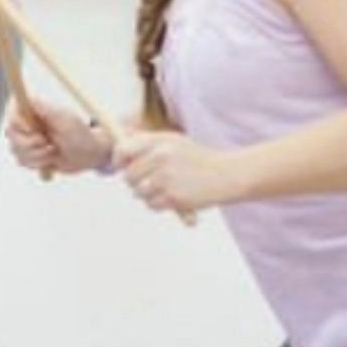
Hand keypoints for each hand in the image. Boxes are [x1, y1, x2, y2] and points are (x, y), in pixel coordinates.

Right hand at [5, 98, 108, 175]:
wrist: (89, 155)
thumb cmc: (80, 134)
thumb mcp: (65, 119)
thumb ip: (45, 108)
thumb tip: (28, 97)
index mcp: (35, 112)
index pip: (12, 112)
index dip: (18, 122)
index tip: (31, 129)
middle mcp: (28, 124)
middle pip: (11, 133)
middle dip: (29, 142)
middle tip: (48, 143)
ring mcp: (27, 140)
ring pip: (15, 150)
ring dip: (37, 154)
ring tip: (54, 150)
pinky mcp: (30, 155)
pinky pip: (22, 161)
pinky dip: (37, 163)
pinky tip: (51, 159)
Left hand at [113, 131, 240, 214]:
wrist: (228, 175)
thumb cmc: (200, 160)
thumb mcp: (175, 142)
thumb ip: (148, 144)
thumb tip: (118, 151)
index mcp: (160, 141)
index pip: (123, 150)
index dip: (119, 161)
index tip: (122, 167)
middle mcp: (161, 157)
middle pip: (128, 176)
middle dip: (136, 182)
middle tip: (152, 182)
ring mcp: (167, 177)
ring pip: (138, 193)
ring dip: (148, 195)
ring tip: (167, 189)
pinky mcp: (173, 196)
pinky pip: (151, 204)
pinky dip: (159, 204)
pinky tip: (174, 197)